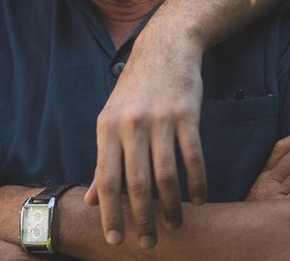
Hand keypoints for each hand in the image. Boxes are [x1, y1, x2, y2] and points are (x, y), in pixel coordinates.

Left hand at [85, 33, 203, 247]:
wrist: (164, 49)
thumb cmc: (134, 90)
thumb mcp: (110, 120)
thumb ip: (104, 161)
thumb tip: (91, 200)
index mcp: (107, 128)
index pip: (106, 179)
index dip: (110, 212)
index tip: (114, 240)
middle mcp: (131, 125)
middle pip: (136, 183)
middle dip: (142, 219)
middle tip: (148, 244)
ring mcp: (159, 120)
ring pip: (166, 176)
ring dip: (171, 207)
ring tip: (175, 225)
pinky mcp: (186, 115)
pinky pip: (193, 158)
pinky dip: (197, 184)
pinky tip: (198, 200)